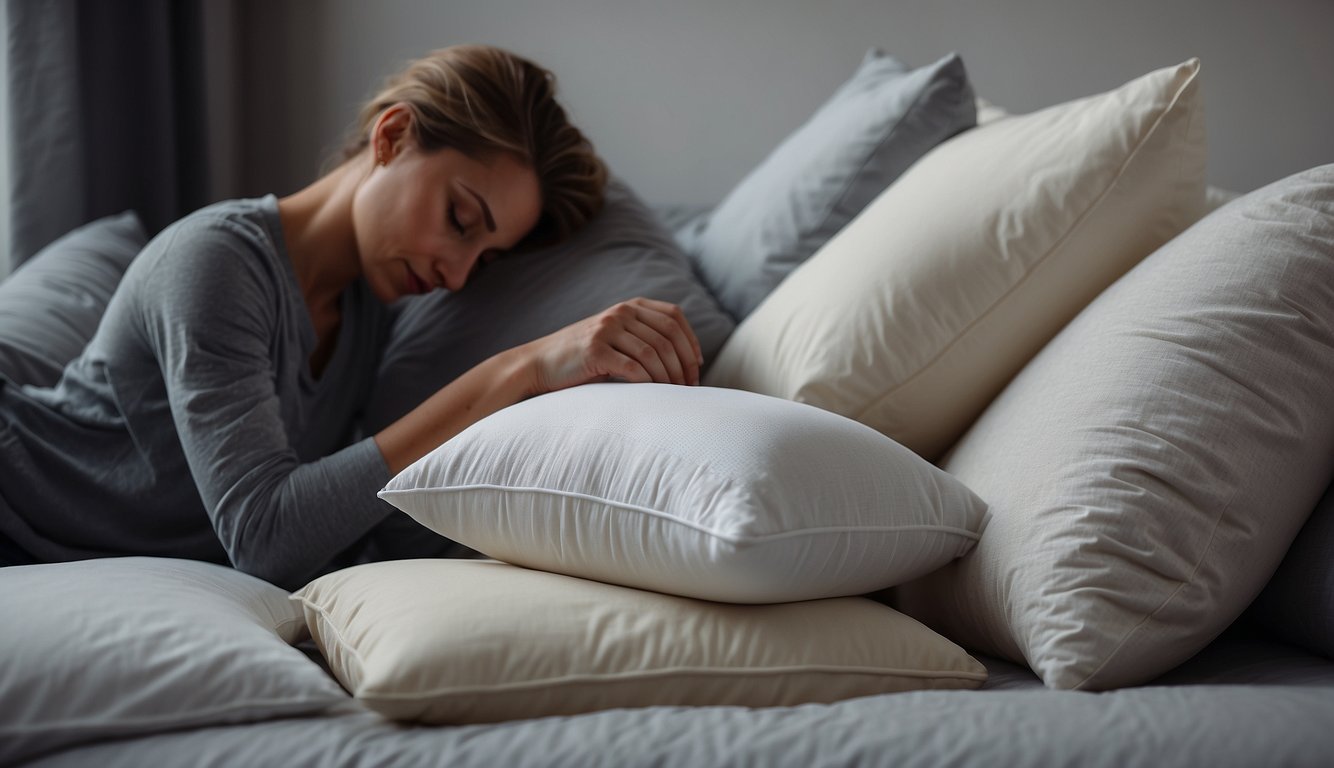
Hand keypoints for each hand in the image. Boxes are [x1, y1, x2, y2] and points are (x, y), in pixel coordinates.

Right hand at [521, 298, 703, 394]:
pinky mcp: (595, 350)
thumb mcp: (614, 337)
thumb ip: (643, 337)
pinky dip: (649, 383)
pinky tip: (653, 394)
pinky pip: (634, 367)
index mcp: (629, 307)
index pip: (674, 317)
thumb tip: (687, 360)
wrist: (539, 364)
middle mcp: (620, 313)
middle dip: (684, 364)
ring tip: (673, 394)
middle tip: (688, 388)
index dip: (691, 342)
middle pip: (668, 337)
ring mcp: (607, 329)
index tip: (696, 366)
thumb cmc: (582, 359)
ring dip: (669, 377)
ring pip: (653, 353)